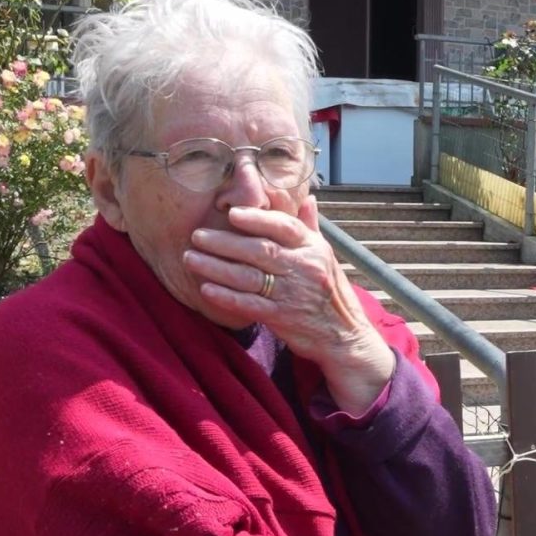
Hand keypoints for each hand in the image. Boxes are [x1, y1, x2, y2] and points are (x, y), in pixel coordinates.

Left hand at [186, 200, 394, 406]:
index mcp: (314, 249)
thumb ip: (310, 228)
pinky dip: (226, 297)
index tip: (231, 214)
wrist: (344, 337)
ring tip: (191, 259)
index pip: (283, 226)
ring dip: (216, 267)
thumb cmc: (330, 293)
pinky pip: (249, 304)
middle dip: (224, 242)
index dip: (257, 218)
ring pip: (249, 276)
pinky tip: (206, 289)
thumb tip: (308, 198)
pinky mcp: (283, 318)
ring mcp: (293, 294)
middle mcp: (304, 268)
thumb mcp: (326, 257)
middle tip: (196, 236)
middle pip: (259, 250)